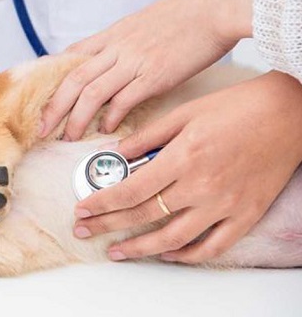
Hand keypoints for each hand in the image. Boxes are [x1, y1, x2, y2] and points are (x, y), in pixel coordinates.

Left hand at [40, 0, 257, 140]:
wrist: (211, 6)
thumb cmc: (181, 15)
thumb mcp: (140, 24)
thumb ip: (120, 43)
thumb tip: (109, 61)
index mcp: (111, 36)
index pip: (71, 57)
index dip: (52, 80)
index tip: (41, 99)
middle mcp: (116, 49)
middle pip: (73, 80)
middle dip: (54, 107)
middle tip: (41, 129)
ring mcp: (133, 62)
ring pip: (92, 93)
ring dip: (76, 119)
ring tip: (69, 137)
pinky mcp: (154, 75)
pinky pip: (123, 100)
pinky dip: (110, 117)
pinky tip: (106, 130)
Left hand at [73, 72, 301, 263]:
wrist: (287, 113)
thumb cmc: (236, 107)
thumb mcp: (184, 113)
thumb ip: (147, 137)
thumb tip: (116, 153)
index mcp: (182, 157)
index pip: (131, 189)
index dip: (102, 202)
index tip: (83, 209)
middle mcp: (201, 185)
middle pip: (144, 215)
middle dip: (108, 226)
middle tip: (84, 231)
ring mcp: (224, 204)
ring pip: (173, 239)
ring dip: (140, 249)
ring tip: (117, 252)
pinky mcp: (245, 215)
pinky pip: (212, 246)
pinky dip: (187, 256)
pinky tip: (166, 254)